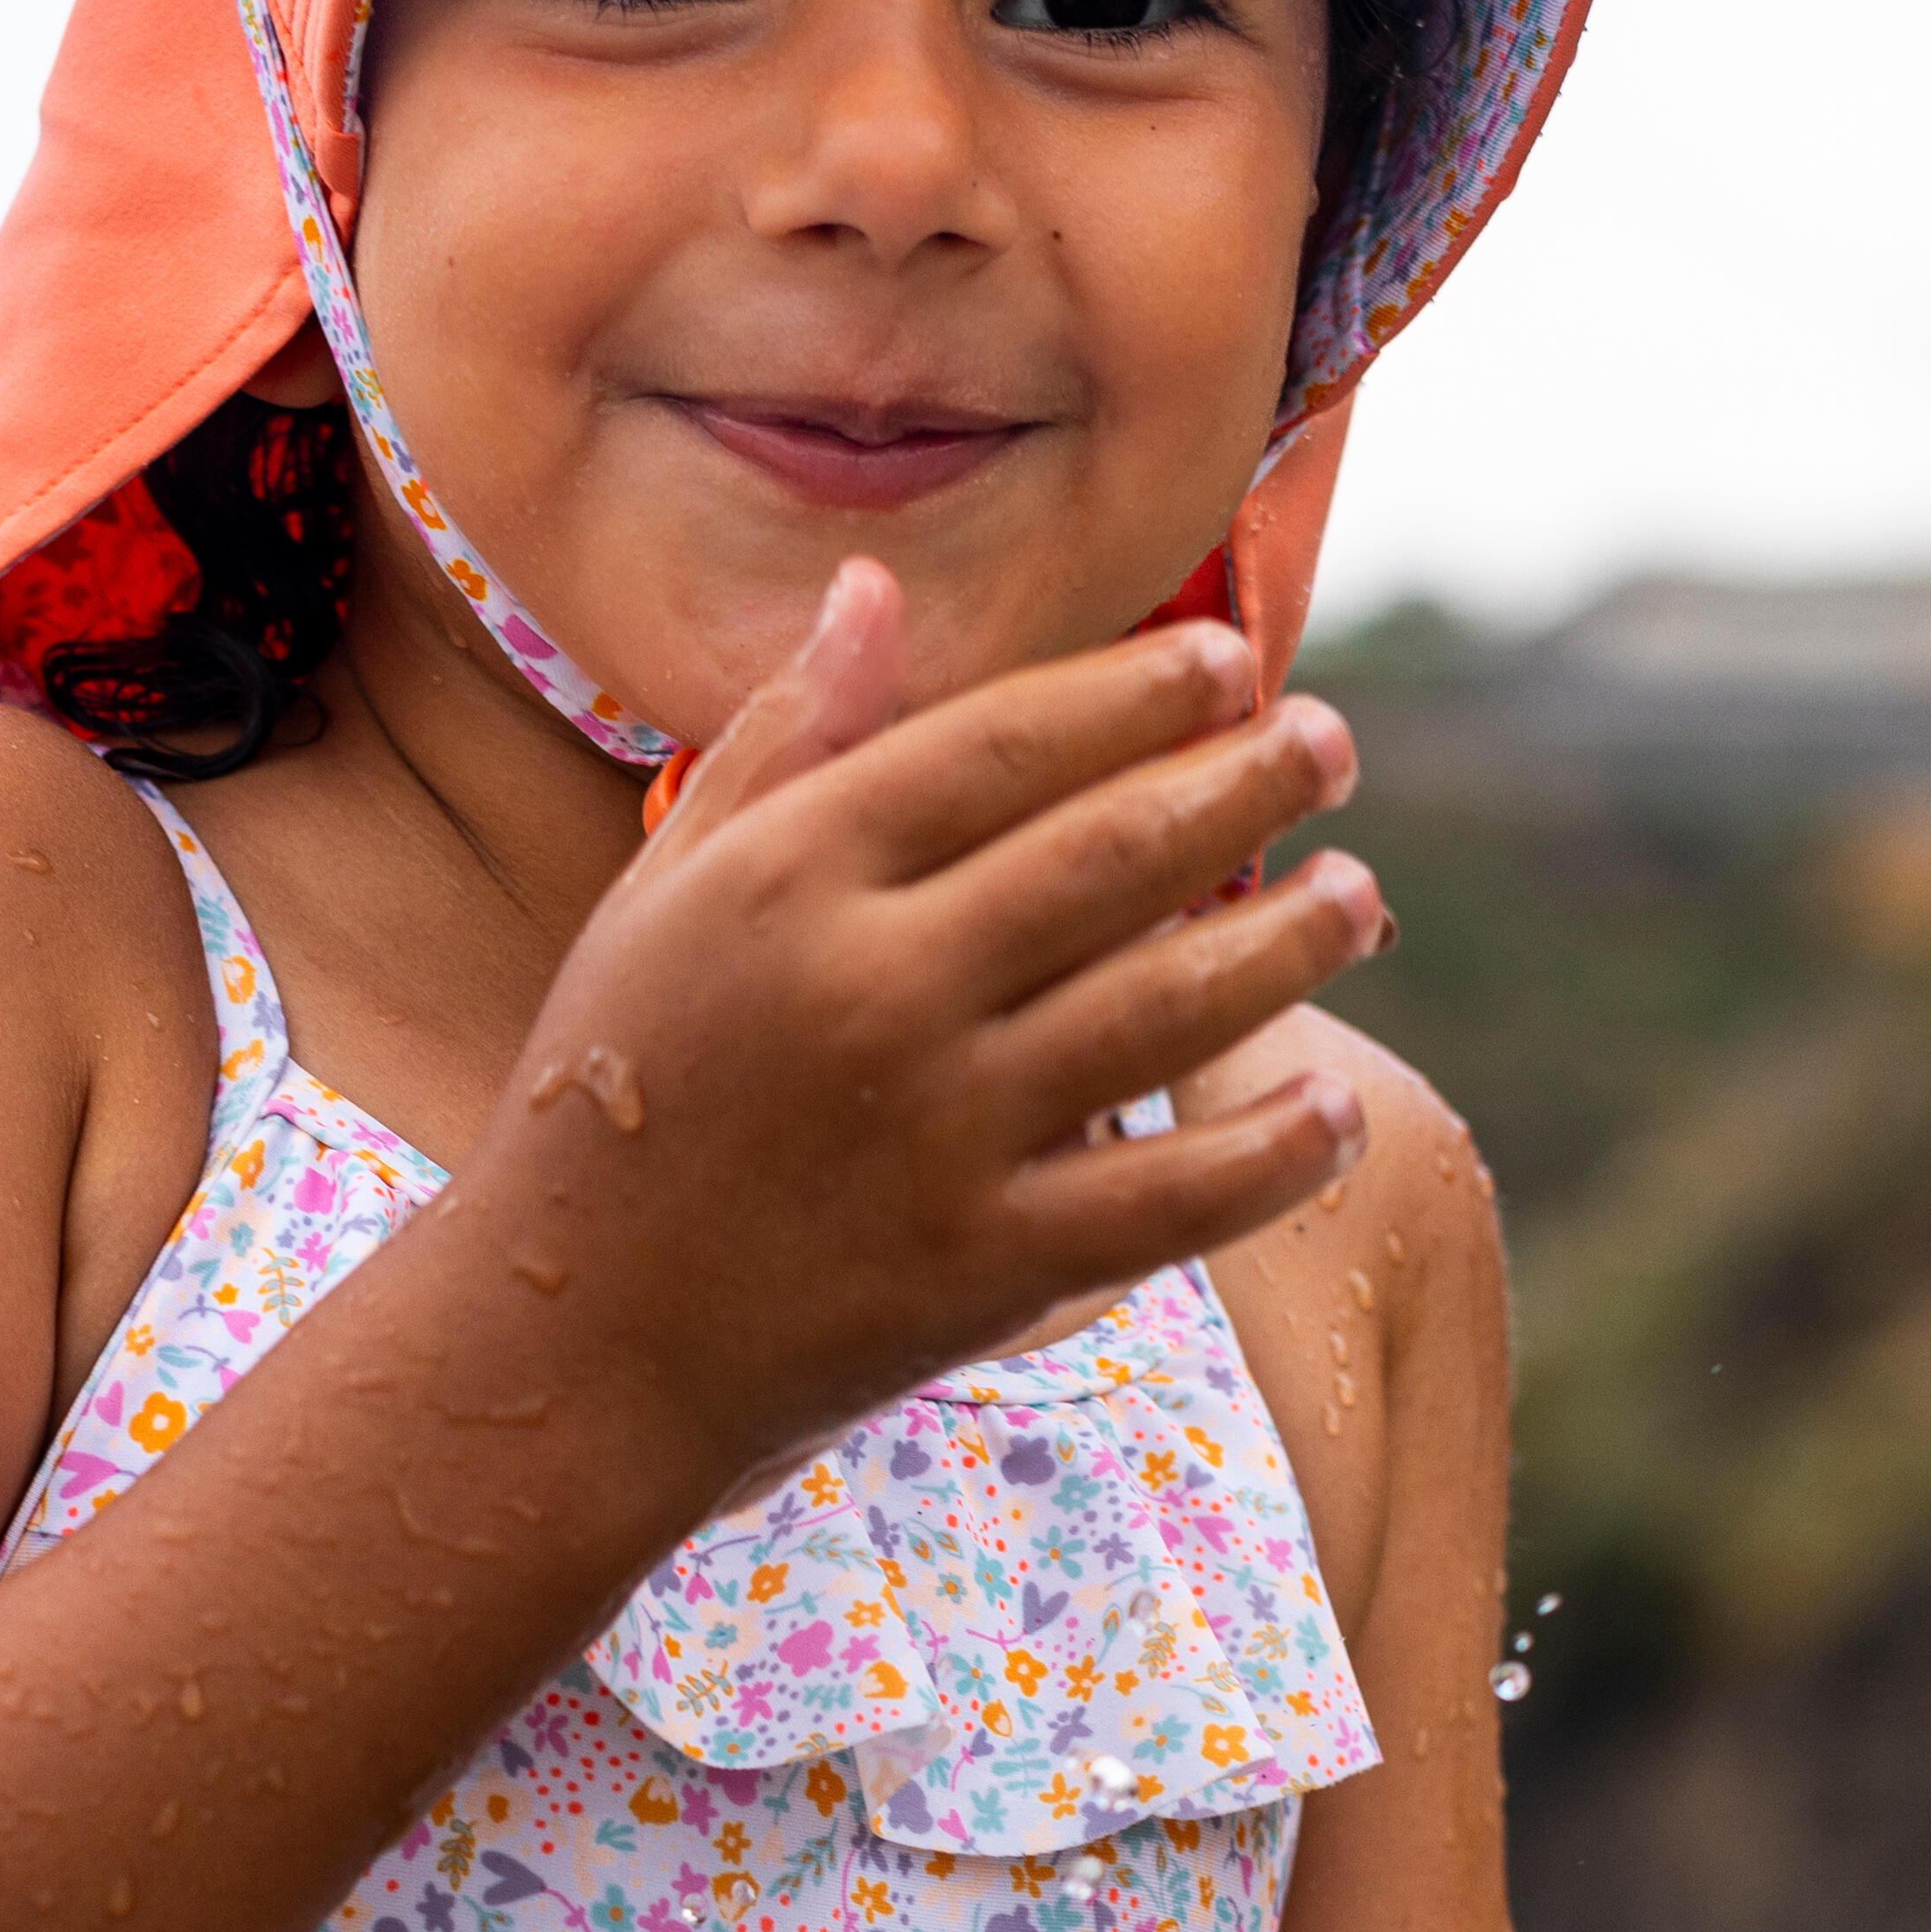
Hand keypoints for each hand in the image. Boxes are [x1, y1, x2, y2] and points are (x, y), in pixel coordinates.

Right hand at [442, 557, 1384, 1498]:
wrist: (569, 1343)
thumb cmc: (620, 1088)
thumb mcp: (669, 893)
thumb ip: (786, 741)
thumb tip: (877, 588)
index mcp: (790, 877)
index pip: (1005, 747)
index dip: (1136, 696)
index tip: (1233, 660)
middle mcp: (872, 988)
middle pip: (1109, 856)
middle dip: (1245, 782)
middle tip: (1333, 741)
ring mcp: (935, 1133)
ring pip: (1163, 1009)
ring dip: (1286, 943)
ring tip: (1360, 894)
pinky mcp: (980, 1268)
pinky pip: (1165, 1197)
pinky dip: (1269, 1152)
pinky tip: (1338, 1104)